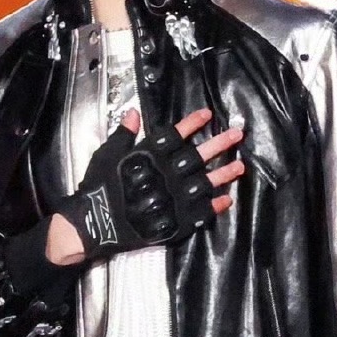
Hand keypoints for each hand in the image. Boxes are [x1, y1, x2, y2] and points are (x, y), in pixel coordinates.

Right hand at [51, 106, 243, 263]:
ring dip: (224, 174)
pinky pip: (201, 212)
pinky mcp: (175, 221)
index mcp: (150, 156)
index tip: (208, 114)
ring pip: (205, 183)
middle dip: (219, 144)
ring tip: (241, 166)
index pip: (175, 135)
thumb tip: (134, 112)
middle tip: (238, 134)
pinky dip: (215, 206)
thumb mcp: (107, 154)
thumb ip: (124, 134)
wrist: (95, 224)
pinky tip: (227, 198)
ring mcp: (173, 198)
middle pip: (198, 156)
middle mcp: (166, 174)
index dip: (192, 123)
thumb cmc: (99, 187)